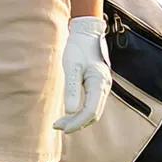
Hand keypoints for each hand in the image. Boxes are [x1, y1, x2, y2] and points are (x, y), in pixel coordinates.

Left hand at [53, 15, 111, 133]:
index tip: (62, 128)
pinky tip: (70, 112)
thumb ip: (72, 89)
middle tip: (57, 126)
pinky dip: (82, 112)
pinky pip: (93, 104)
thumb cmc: (78, 47)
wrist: (87, 32)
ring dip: (78, 119)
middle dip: (76, 123)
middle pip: (93, 114)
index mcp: (99, 84)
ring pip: (93, 110)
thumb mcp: (71, 67)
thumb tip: (71, 111)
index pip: (90, 112)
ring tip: (61, 123)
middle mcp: (104, 87)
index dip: (76, 123)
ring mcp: (103, 86)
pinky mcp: (99, 84)